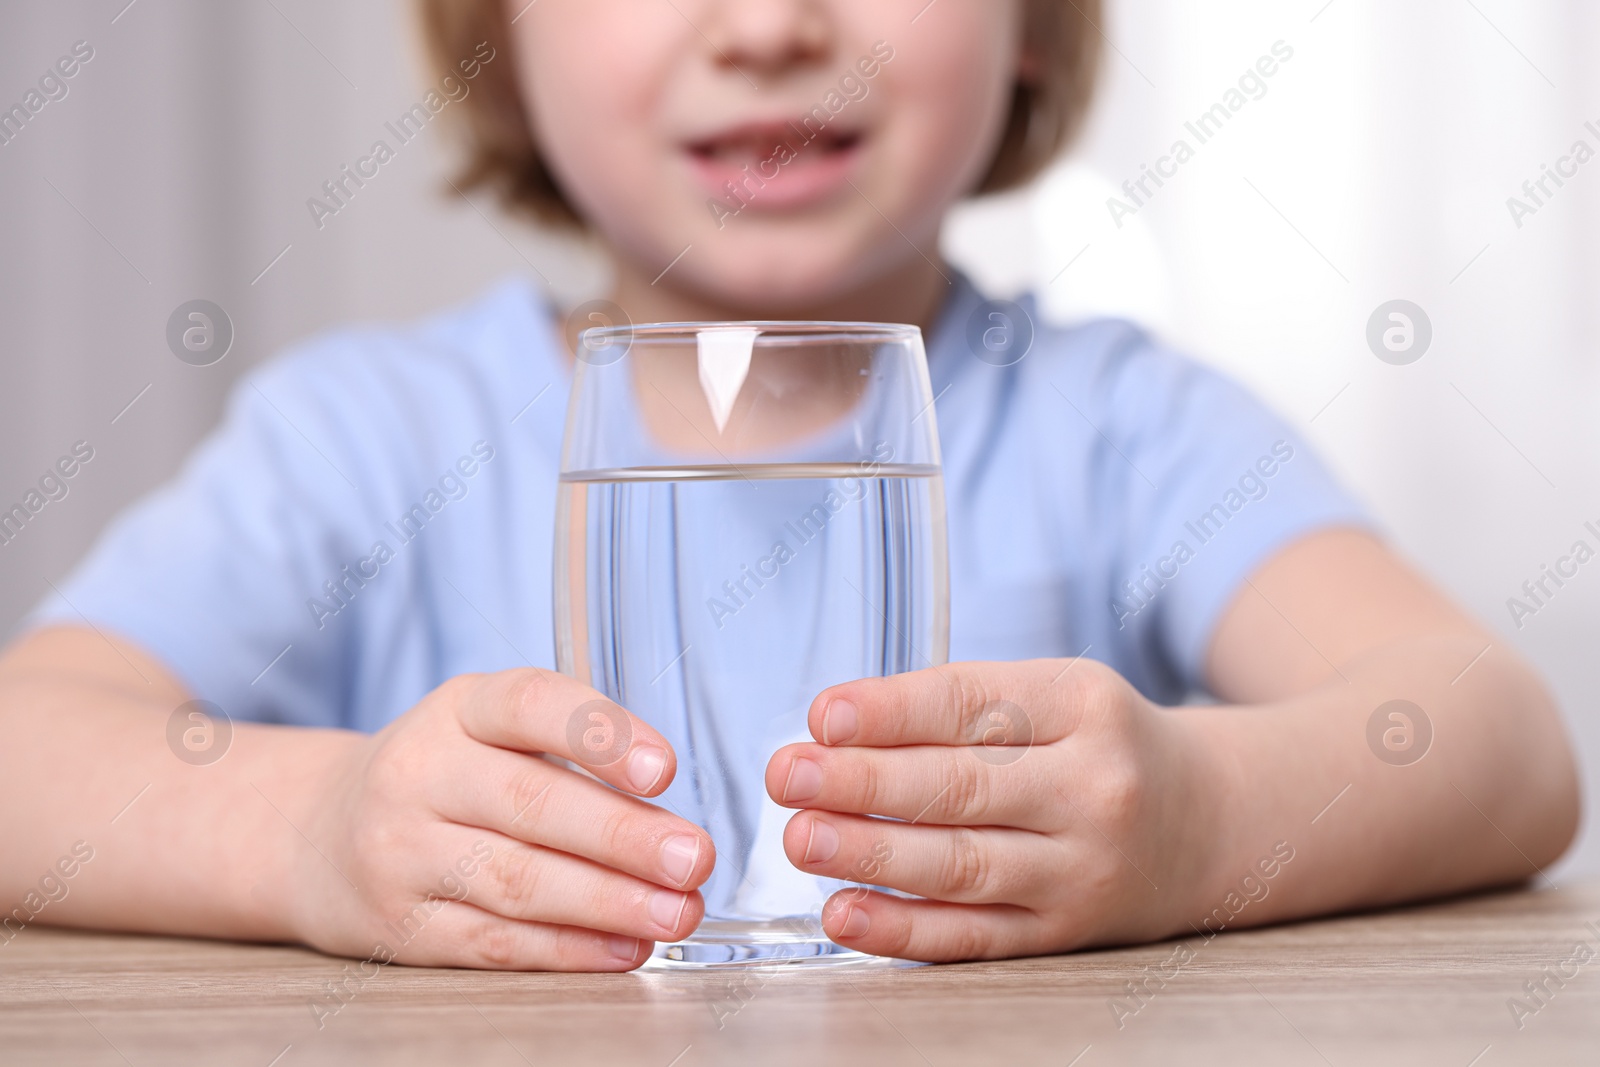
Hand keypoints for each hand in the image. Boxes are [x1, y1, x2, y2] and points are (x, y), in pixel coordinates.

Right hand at [284, 670, 712, 969]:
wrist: (321, 834)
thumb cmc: (444, 776)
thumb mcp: (488, 729)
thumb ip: (571, 752)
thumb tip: (671, 817)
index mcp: (458, 710)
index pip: (530, 705)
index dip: (600, 735)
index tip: (664, 770)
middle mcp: (420, 774)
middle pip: (531, 805)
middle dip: (624, 837)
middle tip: (694, 858)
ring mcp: (402, 854)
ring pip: (517, 881)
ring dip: (609, 902)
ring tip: (676, 912)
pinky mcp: (400, 927)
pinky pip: (495, 942)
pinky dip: (568, 949)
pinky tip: (624, 947)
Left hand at [765, 659, 1219, 960]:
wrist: (1210, 824)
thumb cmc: (1102, 747)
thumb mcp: (1058, 696)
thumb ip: (960, 706)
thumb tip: (835, 729)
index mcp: (1086, 706)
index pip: (976, 704)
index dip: (894, 711)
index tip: (824, 716)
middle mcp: (1092, 787)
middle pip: (963, 786)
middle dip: (864, 782)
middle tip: (790, 776)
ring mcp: (1082, 869)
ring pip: (962, 864)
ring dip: (871, 853)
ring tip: (801, 837)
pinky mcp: (1064, 933)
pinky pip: (973, 935)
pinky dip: (903, 929)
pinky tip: (845, 912)